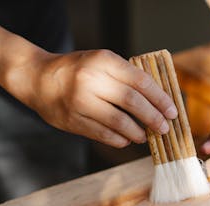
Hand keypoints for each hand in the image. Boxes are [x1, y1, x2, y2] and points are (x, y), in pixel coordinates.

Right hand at [7, 49, 176, 147]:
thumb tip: (159, 101)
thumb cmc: (78, 71)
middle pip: (132, 102)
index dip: (160, 98)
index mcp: (103, 61)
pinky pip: (104, 134)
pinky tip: (127, 139)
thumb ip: (126, 77)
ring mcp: (80, 102)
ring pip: (119, 122)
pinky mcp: (72, 121)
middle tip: (164, 127)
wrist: (38, 79)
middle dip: (153, 117)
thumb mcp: (102, 63)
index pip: (140, 81)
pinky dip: (120, 140)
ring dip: (138, 132)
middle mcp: (91, 80)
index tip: (172, 111)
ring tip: (146, 135)